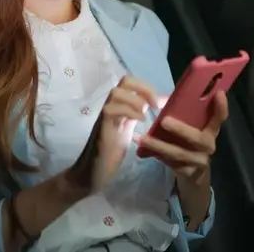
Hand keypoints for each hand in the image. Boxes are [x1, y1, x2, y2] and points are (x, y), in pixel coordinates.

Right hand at [67, 76, 158, 192]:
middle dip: (143, 88)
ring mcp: (104, 116)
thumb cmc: (110, 153)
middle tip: (154, 105)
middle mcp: (110, 107)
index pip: (131, 83)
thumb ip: (135, 116)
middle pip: (124, 80)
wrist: (93, 171)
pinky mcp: (101, 127)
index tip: (160, 102)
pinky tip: (138, 123)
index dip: (147, 87)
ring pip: (116, 92)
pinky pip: (110, 110)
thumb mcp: (127, 130)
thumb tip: (153, 106)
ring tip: (145, 116)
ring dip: (135, 100)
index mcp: (119, 106)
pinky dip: (128, 112)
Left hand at [138, 90, 228, 181]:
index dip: (221, 107)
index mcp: (211, 131)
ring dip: (160, 145)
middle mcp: (208, 146)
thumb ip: (185, 117)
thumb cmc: (189, 144)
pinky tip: (146, 151)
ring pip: (179, 153)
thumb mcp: (192, 130)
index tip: (219, 94)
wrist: (194, 175)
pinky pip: (172, 164)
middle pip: (197, 138)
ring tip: (144, 139)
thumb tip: (164, 98)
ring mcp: (200, 161)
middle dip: (180, 129)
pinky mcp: (189, 173)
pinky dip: (158, 157)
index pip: (220, 118)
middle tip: (164, 121)